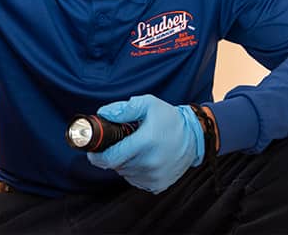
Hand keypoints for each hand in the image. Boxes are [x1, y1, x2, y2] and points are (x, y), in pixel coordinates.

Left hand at [86, 94, 203, 193]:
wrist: (195, 137)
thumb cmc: (170, 118)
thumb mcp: (147, 104)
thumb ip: (123, 108)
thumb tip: (103, 114)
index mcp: (145, 142)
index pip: (111, 157)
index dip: (97, 156)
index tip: (92, 151)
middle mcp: (149, 162)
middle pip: (116, 165)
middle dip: (113, 155)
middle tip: (119, 143)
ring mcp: (155, 176)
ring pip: (125, 173)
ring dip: (124, 163)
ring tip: (134, 149)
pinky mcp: (159, 184)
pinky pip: (136, 180)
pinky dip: (134, 171)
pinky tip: (143, 159)